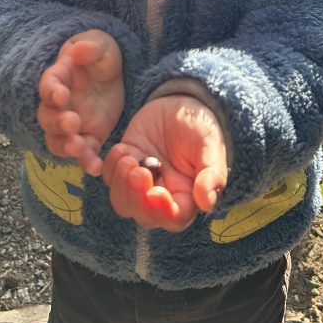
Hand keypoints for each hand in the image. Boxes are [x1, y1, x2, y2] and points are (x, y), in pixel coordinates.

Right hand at [37, 30, 123, 174]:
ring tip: (79, 148)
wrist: (111, 74)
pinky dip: (86, 162)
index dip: (51, 91)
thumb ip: (92, 48)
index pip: (48, 85)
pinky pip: (83, 153)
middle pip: (47, 117)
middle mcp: (59, 104)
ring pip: (57, 140)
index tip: (60, 95)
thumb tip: (78, 51)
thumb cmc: (100, 55)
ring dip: (65, 146)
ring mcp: (71, 123)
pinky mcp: (88, 137)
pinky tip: (96, 168)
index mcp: (60, 77)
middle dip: (57, 122)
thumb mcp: (101, 45)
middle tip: (72, 123)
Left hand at [103, 94, 227, 232]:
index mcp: (186, 196)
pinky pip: (110, 177)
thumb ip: (212, 174)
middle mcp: (162, 195)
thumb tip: (207, 203)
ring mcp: (141, 182)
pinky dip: (111, 167)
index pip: (174, 219)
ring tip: (128, 158)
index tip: (157, 192)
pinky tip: (123, 148)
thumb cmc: (202, 127)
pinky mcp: (126, 165)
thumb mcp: (211, 146)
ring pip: (122, 202)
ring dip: (121, 184)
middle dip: (136, 197)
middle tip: (139, 171)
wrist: (182, 104)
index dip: (163, 212)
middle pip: (144, 216)